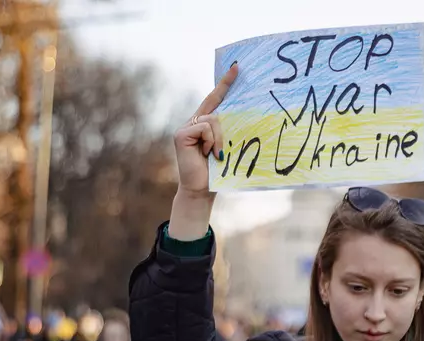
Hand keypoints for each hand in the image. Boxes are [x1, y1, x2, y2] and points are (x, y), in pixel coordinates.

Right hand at [173, 63, 237, 197]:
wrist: (201, 190)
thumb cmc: (216, 171)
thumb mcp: (225, 147)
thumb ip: (227, 131)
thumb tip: (241, 116)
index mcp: (204, 123)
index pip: (215, 98)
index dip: (225, 82)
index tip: (237, 66)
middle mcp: (193, 122)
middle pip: (216, 108)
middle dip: (226, 121)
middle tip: (227, 138)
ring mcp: (185, 127)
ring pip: (213, 120)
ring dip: (220, 139)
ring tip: (216, 155)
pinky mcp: (181, 134)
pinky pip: (205, 128)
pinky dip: (211, 141)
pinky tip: (208, 154)